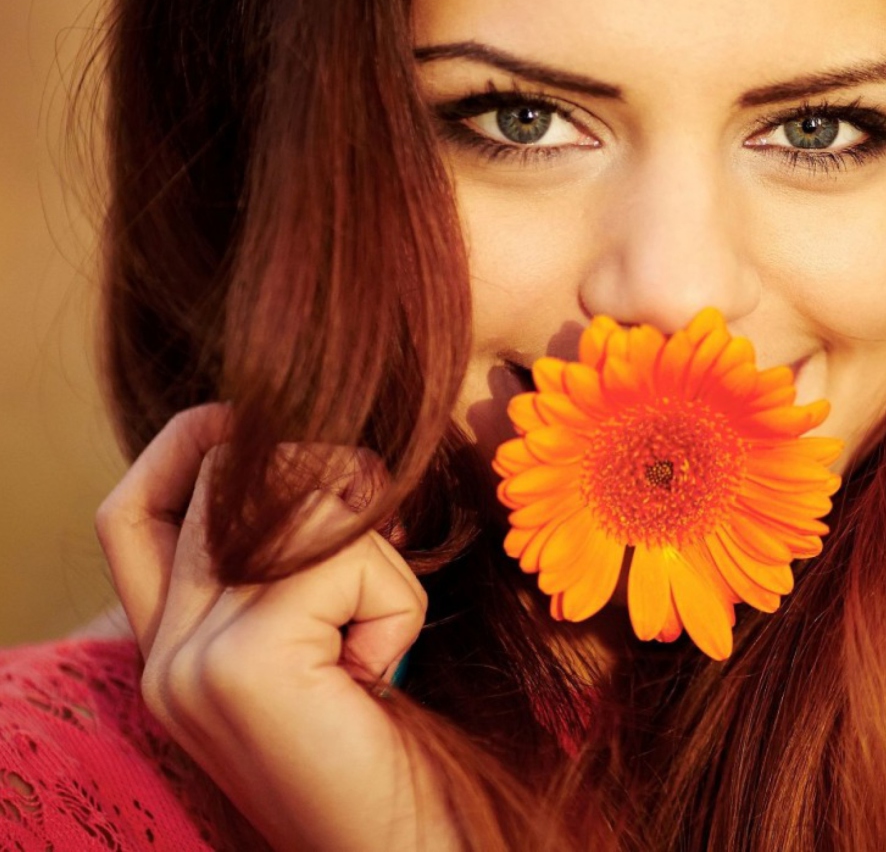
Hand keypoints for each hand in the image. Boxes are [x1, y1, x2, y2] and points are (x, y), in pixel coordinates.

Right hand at [95, 404, 461, 851]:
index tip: (258, 426)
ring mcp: (190, 661)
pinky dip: (394, 601)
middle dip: (335, 489)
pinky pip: (342, 557)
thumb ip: (292, 563)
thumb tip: (322, 456)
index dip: (191, 445)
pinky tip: (379, 675)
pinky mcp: (242, 664)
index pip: (131, 510)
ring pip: (297, 502)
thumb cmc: (389, 743)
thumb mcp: (326, 638)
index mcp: (169, 647)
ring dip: (377, 557)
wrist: (403, 850)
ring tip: (375, 642)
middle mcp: (162, 654)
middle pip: (229, 480)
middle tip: (384, 553)